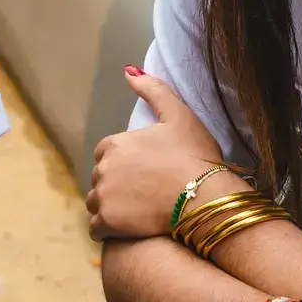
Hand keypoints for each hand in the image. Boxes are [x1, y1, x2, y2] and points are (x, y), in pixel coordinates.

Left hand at [87, 68, 232, 241]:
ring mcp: (104, 197)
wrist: (205, 197)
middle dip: (115, 186)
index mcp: (114, 143)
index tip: (143, 173)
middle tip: (144, 194)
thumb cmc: (194, 156)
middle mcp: (103, 169)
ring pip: (96, 203)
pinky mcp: (108, 222)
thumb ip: (152, 89)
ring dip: (110, 208)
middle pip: (100, 179)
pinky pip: (96, 229)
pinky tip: (127, 229)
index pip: (105, 154)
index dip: (124, 163)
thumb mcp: (178, 114)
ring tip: (137, 213)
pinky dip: (107, 230)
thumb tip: (128, 70)